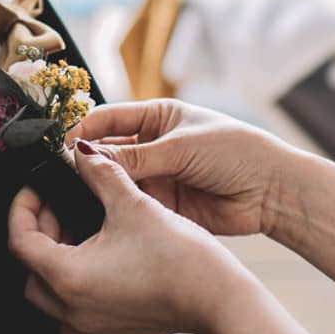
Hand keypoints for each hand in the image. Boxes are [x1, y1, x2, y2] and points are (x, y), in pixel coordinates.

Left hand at [7, 141, 264, 333]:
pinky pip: (76, 308)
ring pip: (50, 293)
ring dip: (55, 258)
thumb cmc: (178, 256)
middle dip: (38, 232)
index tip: (37, 187)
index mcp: (67, 278)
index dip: (22, 206)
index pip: (19, 241)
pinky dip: (76, 280)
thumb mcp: (131, 202)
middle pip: (30, 269)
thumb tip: (80, 150)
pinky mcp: (114, 331)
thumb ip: (99, 172)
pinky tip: (101, 253)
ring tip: (79, 225)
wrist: (220, 300)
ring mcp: (93, 327)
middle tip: (57, 204)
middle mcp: (72, 310)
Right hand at [69, 99, 301, 237]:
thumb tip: (87, 155)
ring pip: (116, 181)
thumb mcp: (181, 147)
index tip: (61, 145)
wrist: (273, 191)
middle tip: (62, 176)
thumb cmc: (235, 151)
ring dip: (98, 188)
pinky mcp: (163, 207)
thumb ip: (134, 155)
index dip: (83, 130)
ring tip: (77, 197)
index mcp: (156, 117)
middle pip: (107, 152)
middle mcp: (152, 146)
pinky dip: (116, 210)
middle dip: (86, 162)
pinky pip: (132, 206)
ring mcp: (156, 177)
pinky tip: (99, 216)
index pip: (107, 119)